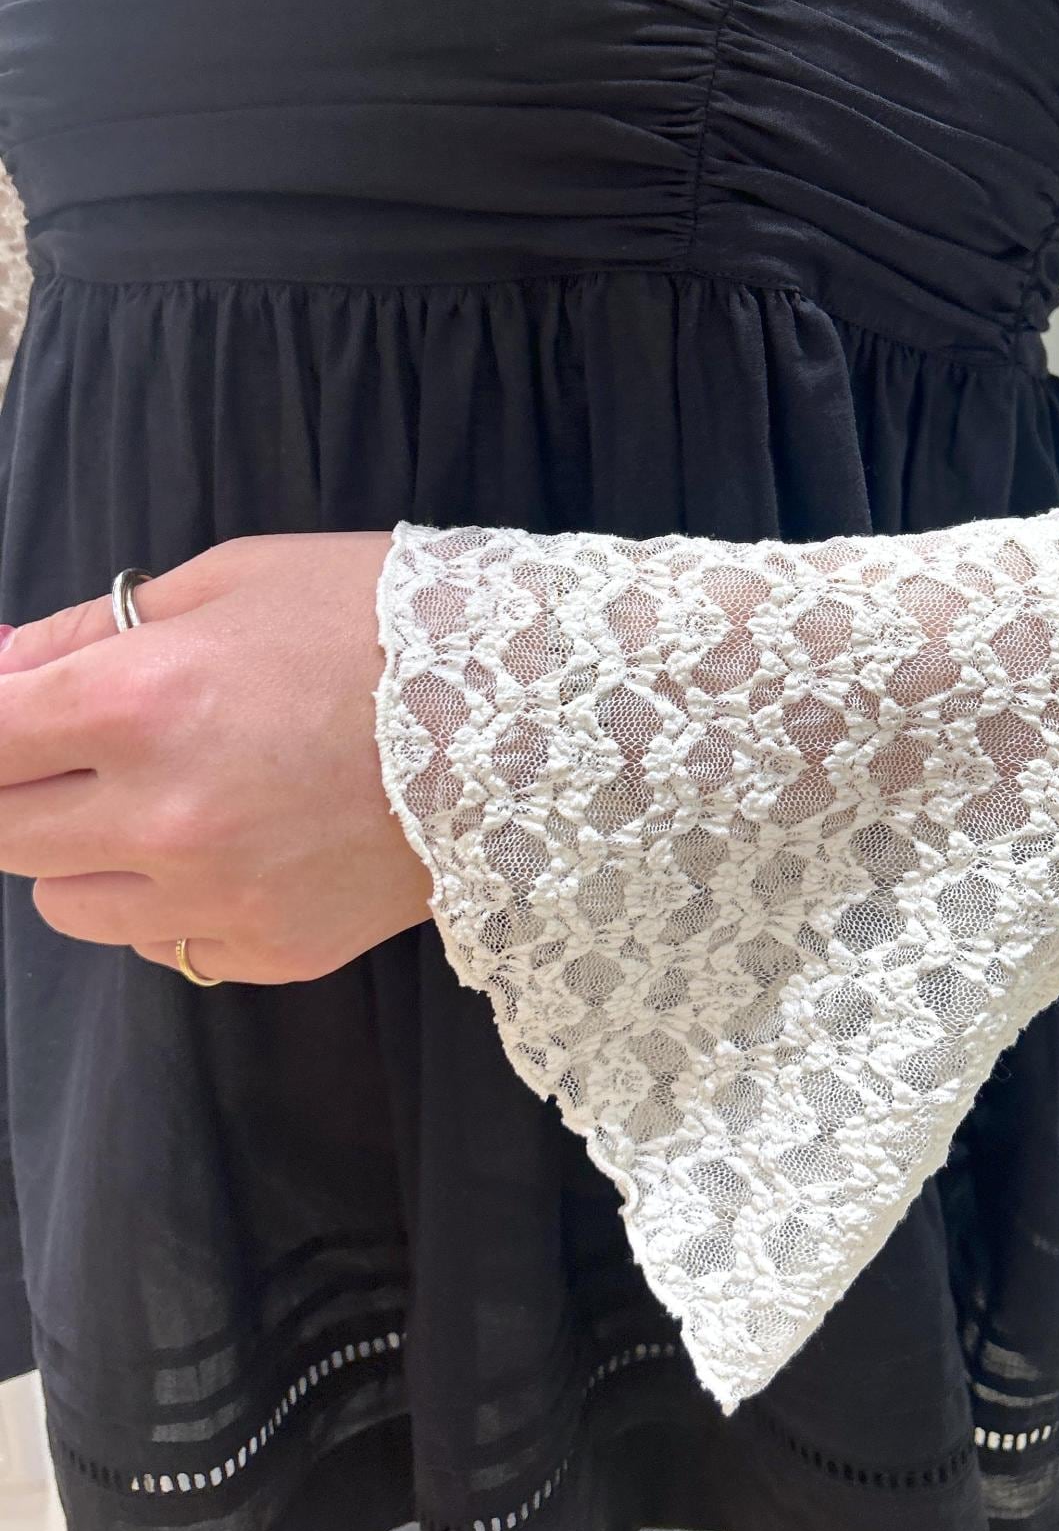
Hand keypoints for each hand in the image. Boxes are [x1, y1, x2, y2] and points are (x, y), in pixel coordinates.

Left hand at [0, 532, 433, 983]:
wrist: (533, 714)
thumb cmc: (381, 621)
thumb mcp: (233, 579)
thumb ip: (93, 628)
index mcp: (140, 702)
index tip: (14, 714)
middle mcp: (162, 815)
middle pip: (0, 833)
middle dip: (20, 786)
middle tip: (80, 749)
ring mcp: (217, 897)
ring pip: (66, 905)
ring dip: (85, 854)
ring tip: (169, 799)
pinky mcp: (273, 951)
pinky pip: (166, 945)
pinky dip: (174, 903)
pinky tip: (241, 845)